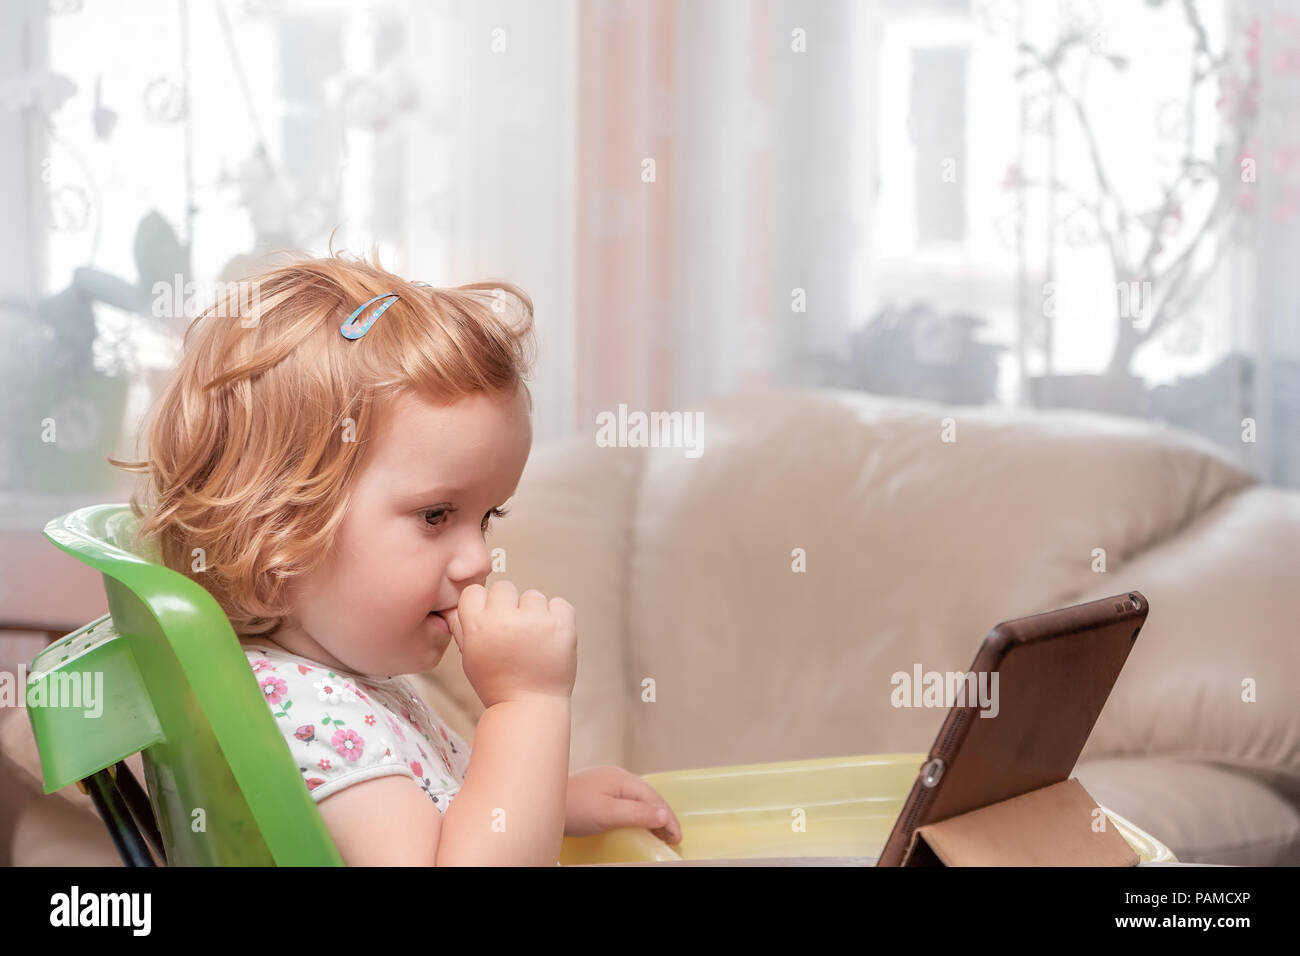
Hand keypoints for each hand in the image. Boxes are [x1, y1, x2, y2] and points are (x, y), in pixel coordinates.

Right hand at [448, 580, 576, 709]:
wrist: (529, 707)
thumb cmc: (497, 683)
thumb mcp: (470, 657)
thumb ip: (462, 628)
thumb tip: (452, 606)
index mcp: (478, 625)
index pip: (475, 591)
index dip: (483, 605)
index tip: (490, 621)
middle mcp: (505, 618)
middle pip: (504, 587)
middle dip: (509, 606)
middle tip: (514, 632)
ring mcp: (536, 620)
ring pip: (533, 595)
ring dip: (534, 612)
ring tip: (533, 639)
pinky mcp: (562, 625)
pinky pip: (559, 603)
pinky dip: (557, 617)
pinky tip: (550, 638)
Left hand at [564, 765, 681, 844]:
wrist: (543, 805)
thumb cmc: (573, 808)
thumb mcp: (607, 814)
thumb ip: (636, 814)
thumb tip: (664, 814)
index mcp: (622, 778)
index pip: (653, 798)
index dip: (668, 817)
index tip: (677, 838)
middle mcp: (617, 777)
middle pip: (648, 797)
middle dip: (662, 816)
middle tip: (673, 839)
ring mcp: (607, 783)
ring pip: (638, 799)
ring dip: (651, 816)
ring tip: (660, 834)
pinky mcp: (599, 792)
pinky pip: (627, 802)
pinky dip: (638, 814)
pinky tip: (638, 824)